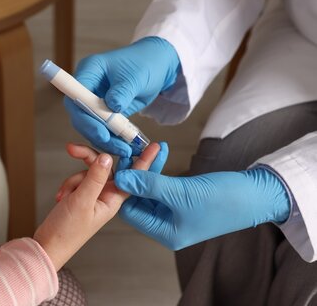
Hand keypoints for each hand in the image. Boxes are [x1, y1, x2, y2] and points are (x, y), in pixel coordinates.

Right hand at [34, 142, 166, 270]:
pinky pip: (78, 180)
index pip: (133, 176)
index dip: (144, 160)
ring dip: (73, 180)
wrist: (48, 246)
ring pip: (88, 172)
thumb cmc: (66, 232)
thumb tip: (106, 158)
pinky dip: (69, 186)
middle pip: (105, 168)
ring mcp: (94, 196)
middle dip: (89, 160)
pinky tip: (62, 196)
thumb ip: (95, 178)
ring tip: (65, 194)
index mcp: (113, 200)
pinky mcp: (82, 196)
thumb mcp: (81, 201)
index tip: (154, 146)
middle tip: (74, 150)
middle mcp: (106, 196)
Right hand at [64, 37, 179, 156]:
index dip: (84, 116)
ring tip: (124, 149)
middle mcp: (87, 86)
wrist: (157, 67)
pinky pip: (102, 129)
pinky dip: (112, 140)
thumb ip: (122, 91)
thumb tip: (112, 107)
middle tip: (114, 145)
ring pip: (90, 126)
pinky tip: (124, 147)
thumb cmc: (145, 64)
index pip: (75, 97)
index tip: (101, 132)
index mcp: (89, 70)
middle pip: (79, 115)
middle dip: (95, 132)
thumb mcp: (136, 77)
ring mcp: (93, 100)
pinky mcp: (102, 112)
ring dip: (105, 140)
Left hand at [115, 167, 290, 250]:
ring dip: (149, 167)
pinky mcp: (183, 199)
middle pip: (138, 199)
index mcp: (165, 233)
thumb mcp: (182, 192)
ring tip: (152, 146)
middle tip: (135, 150)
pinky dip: (160, 168)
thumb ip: (149, 185)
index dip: (124, 188)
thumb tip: (120, 179)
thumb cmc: (224, 199)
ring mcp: (175, 213)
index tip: (124, 163)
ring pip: (149, 189)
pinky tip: (162, 150)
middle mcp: (167, 226)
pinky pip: (162, 184)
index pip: (130, 211)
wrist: (257, 195)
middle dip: (136, 173)